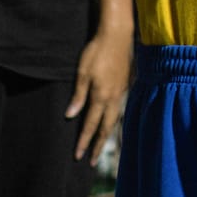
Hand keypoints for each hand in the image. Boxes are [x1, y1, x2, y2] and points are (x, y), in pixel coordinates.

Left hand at [67, 24, 131, 162]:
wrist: (118, 34)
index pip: (91, 125)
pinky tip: (111, 120)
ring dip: (107, 134)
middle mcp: (114, 98)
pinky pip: (119, 108)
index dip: (84, 141)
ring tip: (101, 145)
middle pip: (106, 128)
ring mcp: (121, 91)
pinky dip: (114, 120)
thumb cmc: (97, 51)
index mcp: (101, 96)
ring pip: (114, 119)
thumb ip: (78, 95)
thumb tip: (71, 115)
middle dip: (98, 145)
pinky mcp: (126, 84)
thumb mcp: (83, 72)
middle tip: (92, 161)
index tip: (78, 156)